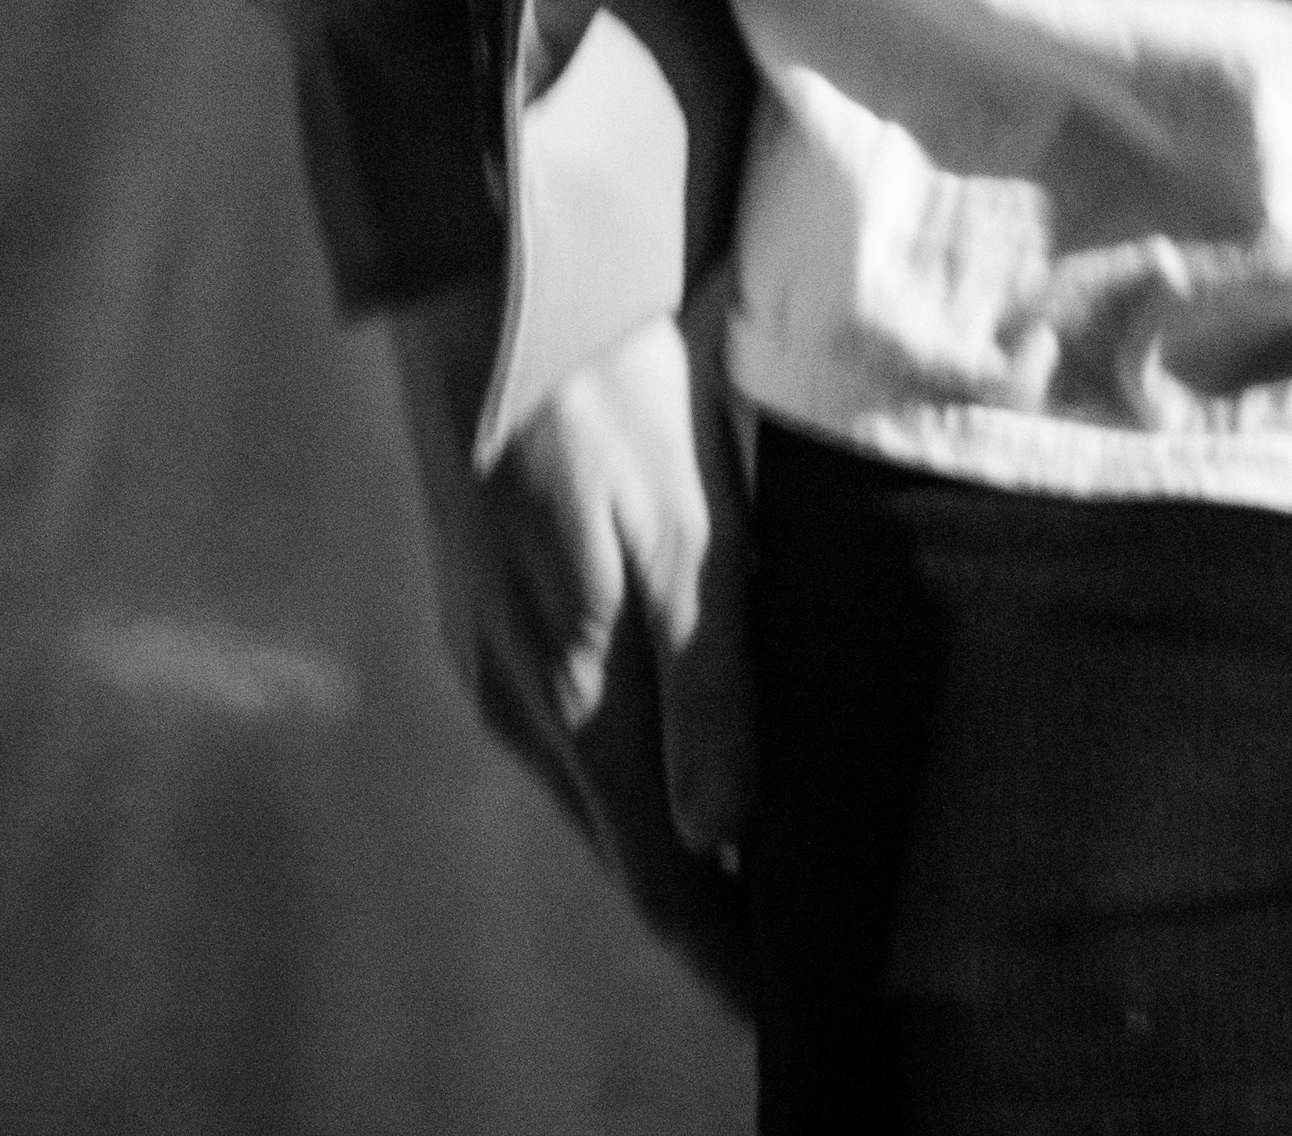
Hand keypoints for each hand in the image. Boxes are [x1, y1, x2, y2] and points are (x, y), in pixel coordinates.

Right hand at [387, 288, 755, 985]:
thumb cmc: (606, 398)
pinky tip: (680, 746)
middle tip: (801, 940)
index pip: (655, 879)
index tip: (791, 1003)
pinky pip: (571, 721)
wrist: (493, 287)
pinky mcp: (490, 608)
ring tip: (760, 860)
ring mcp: (491, 655)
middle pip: (623, 846)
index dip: (723, 949)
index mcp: (574, 699)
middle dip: (706, 903)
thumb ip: (709, 690)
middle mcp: (518, 701)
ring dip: (667, 828)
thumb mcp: (688, 532)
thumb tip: (719, 841)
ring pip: (594, 783)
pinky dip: (630, 759)